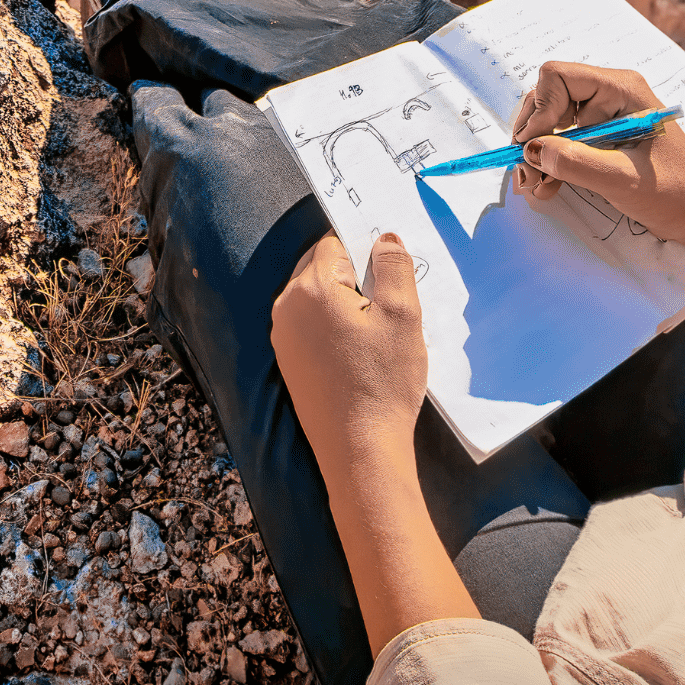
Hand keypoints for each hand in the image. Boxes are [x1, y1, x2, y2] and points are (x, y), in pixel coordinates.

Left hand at [271, 232, 426, 475]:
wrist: (359, 448)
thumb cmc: (383, 380)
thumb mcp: (402, 316)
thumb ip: (393, 268)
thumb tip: (384, 237)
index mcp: (310, 287)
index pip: (333, 243)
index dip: (364, 252)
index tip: (387, 272)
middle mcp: (286, 305)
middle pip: (320, 268)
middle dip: (353, 276)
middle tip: (387, 303)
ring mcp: (283, 335)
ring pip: (316, 297)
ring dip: (344, 302)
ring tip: (377, 330)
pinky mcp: (287, 360)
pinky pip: (310, 325)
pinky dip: (334, 326)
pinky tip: (360, 351)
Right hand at [509, 61, 684, 245]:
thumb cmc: (677, 193)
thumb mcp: (623, 179)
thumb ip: (575, 162)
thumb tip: (531, 149)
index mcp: (621, 89)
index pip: (558, 77)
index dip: (539, 109)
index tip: (533, 147)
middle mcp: (609, 95)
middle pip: (547, 98)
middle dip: (532, 136)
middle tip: (527, 173)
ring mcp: (603, 116)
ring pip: (549, 122)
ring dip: (537, 154)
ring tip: (537, 185)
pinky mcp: (600, 137)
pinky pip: (561, 141)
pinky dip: (549, 163)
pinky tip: (549, 186)